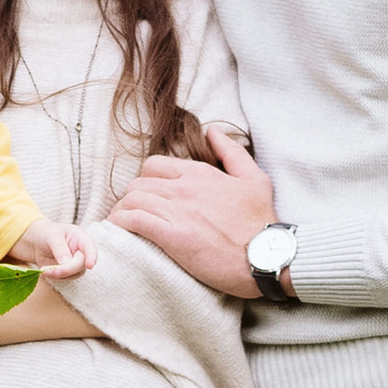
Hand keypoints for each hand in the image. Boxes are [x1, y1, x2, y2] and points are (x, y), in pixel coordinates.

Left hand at [8, 215, 95, 282]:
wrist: (38, 242)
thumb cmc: (47, 234)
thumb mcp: (52, 236)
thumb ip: (60, 248)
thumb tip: (66, 263)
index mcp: (81, 238)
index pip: (90, 248)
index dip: (91, 257)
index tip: (89, 265)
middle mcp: (82, 252)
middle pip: (81, 265)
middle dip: (66, 269)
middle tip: (49, 270)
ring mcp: (77, 263)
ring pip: (74, 274)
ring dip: (58, 274)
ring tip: (44, 269)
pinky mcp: (69, 272)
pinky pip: (65, 278)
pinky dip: (54, 276)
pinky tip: (45, 270)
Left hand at [105, 128, 282, 297]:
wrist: (267, 257)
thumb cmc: (262, 221)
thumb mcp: (255, 178)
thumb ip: (232, 152)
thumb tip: (213, 131)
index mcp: (201, 174)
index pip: (154, 165)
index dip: (147, 180)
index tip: (149, 196)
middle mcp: (185, 188)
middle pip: (138, 183)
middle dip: (132, 197)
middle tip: (133, 212)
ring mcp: (179, 212)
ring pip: (132, 199)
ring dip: (123, 211)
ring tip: (123, 224)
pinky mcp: (173, 237)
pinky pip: (134, 221)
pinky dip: (122, 224)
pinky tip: (121, 232)